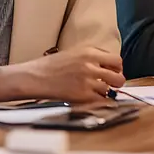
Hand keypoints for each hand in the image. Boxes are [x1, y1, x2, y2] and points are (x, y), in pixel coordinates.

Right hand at [0, 47, 124, 104]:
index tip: (112, 72)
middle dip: (117, 82)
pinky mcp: (82, 95)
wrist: (34, 77)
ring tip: (97, 92)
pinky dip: (100, 102)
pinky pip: (101, 101)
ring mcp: (87, 81)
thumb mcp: (72, 53)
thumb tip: (107, 65)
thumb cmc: (50, 66)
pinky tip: (92, 99)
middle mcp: (90, 65)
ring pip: (111, 90)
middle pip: (119, 76)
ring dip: (107, 93)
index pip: (116, 60)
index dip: (117, 68)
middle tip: (110, 85)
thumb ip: (91, 57)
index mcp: (88, 52)